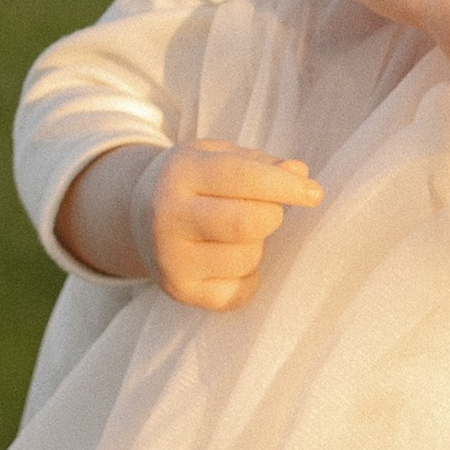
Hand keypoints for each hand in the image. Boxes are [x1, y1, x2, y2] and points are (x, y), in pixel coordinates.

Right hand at [55, 141, 319, 307]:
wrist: (135, 215)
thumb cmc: (195, 182)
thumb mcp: (218, 157)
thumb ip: (260, 164)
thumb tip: (300, 176)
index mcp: (180, 173)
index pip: (241, 178)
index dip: (285, 186)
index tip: (314, 193)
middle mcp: (168, 217)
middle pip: (246, 223)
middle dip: (273, 216)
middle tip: (271, 212)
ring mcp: (171, 259)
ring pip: (246, 259)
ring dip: (258, 246)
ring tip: (237, 235)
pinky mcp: (180, 291)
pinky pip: (239, 292)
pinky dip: (249, 277)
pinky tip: (230, 260)